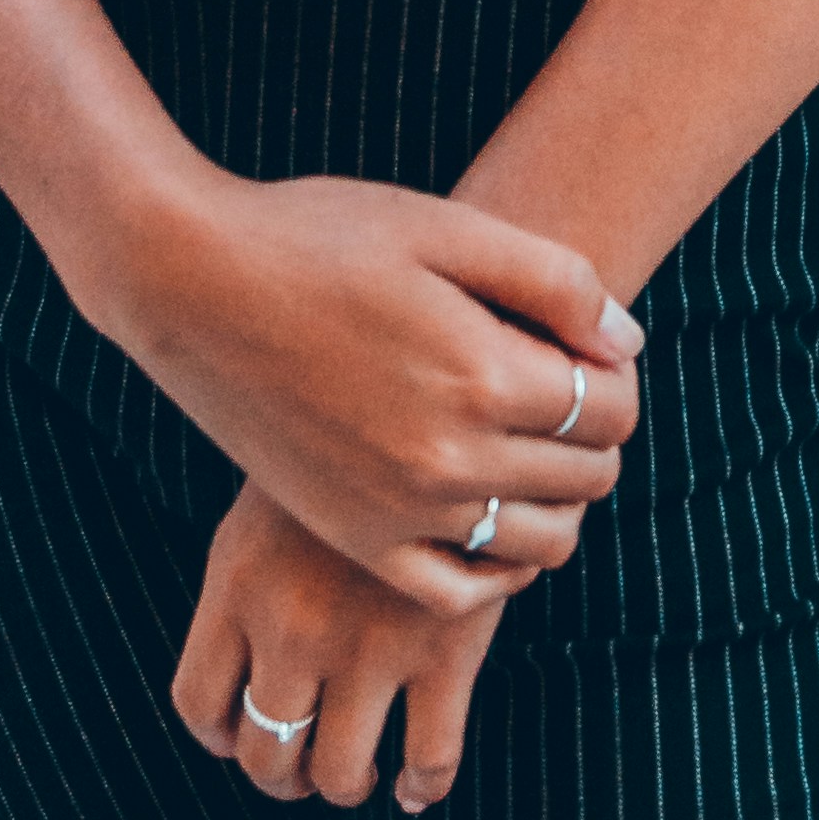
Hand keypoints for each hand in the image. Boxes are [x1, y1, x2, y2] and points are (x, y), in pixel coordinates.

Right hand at [100, 162, 640, 608]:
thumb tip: (628, 346)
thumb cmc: (320, 236)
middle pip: (587, 476)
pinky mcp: (354, 537)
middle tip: (563, 393)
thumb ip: (555, 281)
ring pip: (540, 545)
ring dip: (560, 501)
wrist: (190, 282)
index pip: (611, 408)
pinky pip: (458, 593)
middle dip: (597, 435)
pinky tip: (491, 518)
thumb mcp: (446, 226)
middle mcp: (450, 459)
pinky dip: (497, 569)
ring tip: (531, 450)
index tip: (590, 352)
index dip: (618, 377)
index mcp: (483, 374)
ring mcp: (399, 510)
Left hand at [173, 481, 516, 815]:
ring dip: (344, 785)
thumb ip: (248, 584)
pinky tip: (416, 785)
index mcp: (238, 585)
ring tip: (359, 774)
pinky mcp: (446, 651)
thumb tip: (241, 674)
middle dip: (284, 775)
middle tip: (305, 768)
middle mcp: (293, 626)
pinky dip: (421, 788)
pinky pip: (430, 760)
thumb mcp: (272, 504)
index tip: (246, 733)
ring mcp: (370, 645)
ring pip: (340, 774)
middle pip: (265, 753)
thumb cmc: (350, 454)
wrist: (444, 407)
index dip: (223, 736)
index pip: (200, 704)